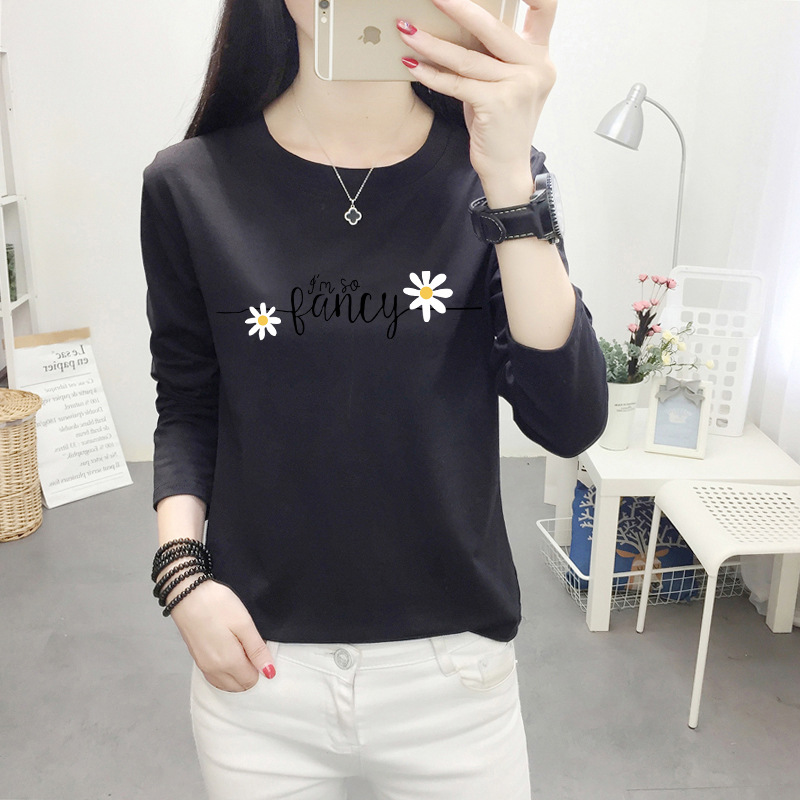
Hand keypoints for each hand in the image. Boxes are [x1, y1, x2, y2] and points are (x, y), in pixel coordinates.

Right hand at [168, 579, 275, 691]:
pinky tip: (227, 652)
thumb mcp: (244, 624)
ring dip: (236, 673)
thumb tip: (269, 672)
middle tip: (247, 644)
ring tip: (237, 646)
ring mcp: (203, 667)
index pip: (251, 681)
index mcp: (229, 662)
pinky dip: (225, 671)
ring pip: (226, 684)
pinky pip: (215, 677)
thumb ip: (257, 650)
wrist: (187, 595)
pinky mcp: (197, 660)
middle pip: (239, 686)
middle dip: (248, 671)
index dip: (259, 665)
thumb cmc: (217, 605)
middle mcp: (214, 671)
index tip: (257, 646)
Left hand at [397, 0, 556, 201]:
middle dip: (457, 7)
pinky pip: (457, 83)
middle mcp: (536, 67)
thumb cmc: (500, 125)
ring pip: (466, 57)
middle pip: (492, 26)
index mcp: (540, 56)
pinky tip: (412, 66)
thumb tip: (453, 25)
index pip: (544, 7)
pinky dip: (431, 74)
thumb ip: (492, 55)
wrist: (507, 168)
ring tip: (406, 31)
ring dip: (430, 43)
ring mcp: (519, 86)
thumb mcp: (504, 84)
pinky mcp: (498, 104)